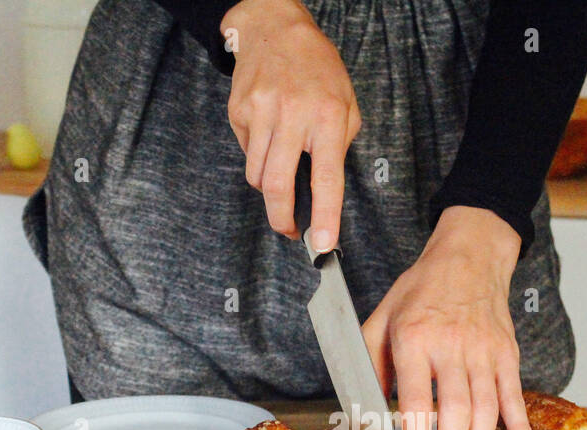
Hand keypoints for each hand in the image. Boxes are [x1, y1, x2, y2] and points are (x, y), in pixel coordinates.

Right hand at [222, 0, 360, 250]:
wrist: (275, 28)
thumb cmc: (317, 68)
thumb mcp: (346, 100)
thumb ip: (341, 143)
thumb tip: (325, 185)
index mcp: (328, 116)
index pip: (327, 178)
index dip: (324, 215)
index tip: (321, 244)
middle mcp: (293, 115)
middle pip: (279, 185)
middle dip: (282, 218)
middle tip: (289, 230)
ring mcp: (261, 112)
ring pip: (258, 175)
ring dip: (270, 188)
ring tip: (282, 172)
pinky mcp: (239, 110)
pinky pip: (247, 153)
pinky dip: (258, 156)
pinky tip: (268, 135)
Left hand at [362, 206, 534, 429]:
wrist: (468, 256)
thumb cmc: (420, 291)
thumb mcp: (381, 318)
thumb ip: (370, 363)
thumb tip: (364, 411)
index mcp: (414, 338)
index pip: (416, 398)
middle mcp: (452, 345)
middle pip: (455, 410)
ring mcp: (484, 350)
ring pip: (486, 409)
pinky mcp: (507, 354)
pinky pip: (514, 395)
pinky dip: (519, 427)